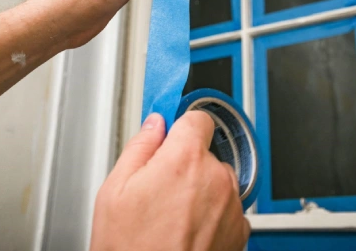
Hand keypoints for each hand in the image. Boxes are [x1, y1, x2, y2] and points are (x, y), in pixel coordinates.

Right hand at [90, 111, 250, 250]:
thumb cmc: (130, 250)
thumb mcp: (115, 190)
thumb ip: (140, 146)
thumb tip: (154, 124)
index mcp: (184, 160)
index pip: (197, 118)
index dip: (182, 125)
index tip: (174, 133)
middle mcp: (215, 179)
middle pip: (205, 152)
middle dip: (186, 163)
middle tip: (160, 189)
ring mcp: (231, 206)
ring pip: (217, 181)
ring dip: (201, 190)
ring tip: (172, 217)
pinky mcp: (240, 230)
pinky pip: (227, 207)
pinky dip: (212, 214)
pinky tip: (187, 232)